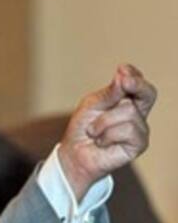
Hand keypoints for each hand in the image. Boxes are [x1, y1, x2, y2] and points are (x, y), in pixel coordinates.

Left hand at [58, 64, 156, 200]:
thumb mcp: (92, 104)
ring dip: (103, 121)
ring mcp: (140, 128)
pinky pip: (127, 129)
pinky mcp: (139, 144)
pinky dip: (107, 134)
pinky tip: (102, 142)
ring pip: (129, 111)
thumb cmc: (83, 127)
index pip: (138, 84)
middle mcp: (137, 113)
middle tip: (125, 82)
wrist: (75, 153)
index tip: (122, 70)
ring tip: (94, 132)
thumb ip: (109, 93)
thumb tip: (123, 77)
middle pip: (147, 92)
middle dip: (135, 85)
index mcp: (126, 100)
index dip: (134, 75)